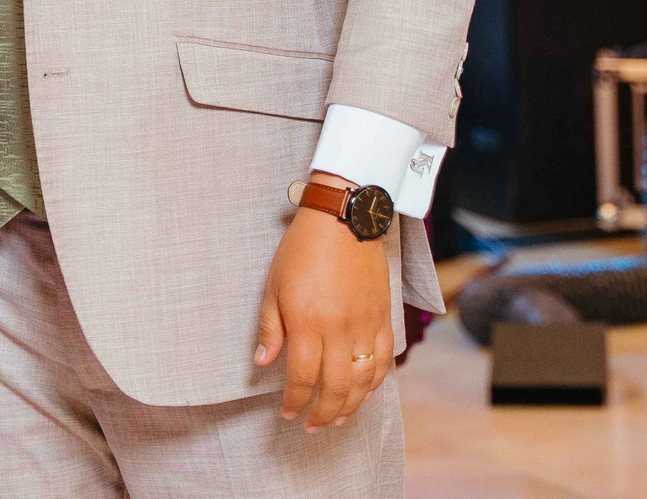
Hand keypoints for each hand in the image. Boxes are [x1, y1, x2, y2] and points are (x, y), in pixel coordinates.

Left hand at [253, 177, 391, 429]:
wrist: (344, 219)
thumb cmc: (302, 249)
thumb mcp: (274, 286)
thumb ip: (270, 328)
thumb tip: (262, 363)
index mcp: (308, 322)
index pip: (302, 377)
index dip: (294, 401)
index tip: (288, 413)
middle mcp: (339, 329)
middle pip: (335, 387)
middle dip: (323, 414)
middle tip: (313, 426)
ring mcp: (366, 324)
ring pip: (362, 380)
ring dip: (350, 405)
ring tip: (339, 419)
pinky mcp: (384, 317)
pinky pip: (384, 359)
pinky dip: (376, 381)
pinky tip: (365, 392)